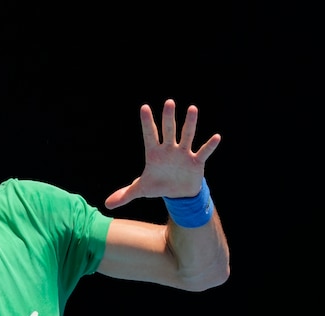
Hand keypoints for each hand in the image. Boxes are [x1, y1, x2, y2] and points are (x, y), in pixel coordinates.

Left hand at [105, 99, 220, 208]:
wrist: (177, 193)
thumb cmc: (158, 186)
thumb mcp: (140, 190)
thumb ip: (124, 194)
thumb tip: (107, 204)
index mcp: (154, 153)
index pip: (149, 135)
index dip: (147, 122)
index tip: (144, 107)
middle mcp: (169, 150)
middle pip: (168, 131)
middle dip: (168, 117)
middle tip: (169, 102)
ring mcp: (183, 154)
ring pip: (187, 135)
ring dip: (190, 123)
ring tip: (192, 109)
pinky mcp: (196, 162)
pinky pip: (204, 152)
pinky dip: (210, 146)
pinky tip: (216, 137)